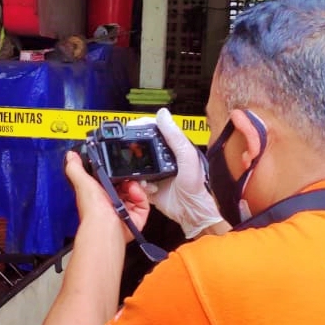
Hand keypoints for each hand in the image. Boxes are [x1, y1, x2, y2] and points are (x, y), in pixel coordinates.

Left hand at [63, 152, 149, 244]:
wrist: (106, 224)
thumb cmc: (92, 208)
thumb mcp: (82, 182)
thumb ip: (76, 168)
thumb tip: (70, 156)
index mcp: (98, 194)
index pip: (109, 180)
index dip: (113, 171)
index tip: (116, 164)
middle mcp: (112, 202)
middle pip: (124, 184)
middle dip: (126, 177)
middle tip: (124, 174)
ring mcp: (125, 209)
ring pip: (135, 191)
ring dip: (134, 184)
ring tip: (128, 184)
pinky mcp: (136, 215)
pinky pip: (143, 201)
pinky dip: (140, 194)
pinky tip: (133, 192)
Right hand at [138, 109, 221, 237]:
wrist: (193, 211)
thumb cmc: (197, 185)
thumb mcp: (187, 156)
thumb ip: (175, 136)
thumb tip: (162, 114)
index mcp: (172, 146)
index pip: (154, 130)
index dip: (141, 126)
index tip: (131, 126)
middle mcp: (162, 157)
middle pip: (141, 146)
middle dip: (133, 149)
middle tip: (127, 149)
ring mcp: (155, 172)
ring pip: (135, 164)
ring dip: (134, 169)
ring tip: (141, 173)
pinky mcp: (149, 186)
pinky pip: (135, 182)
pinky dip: (138, 184)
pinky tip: (148, 187)